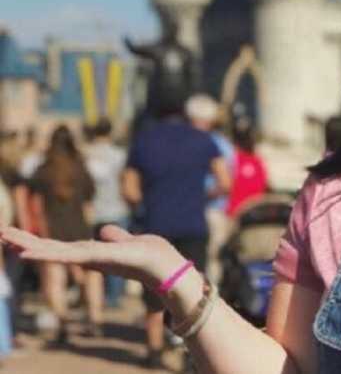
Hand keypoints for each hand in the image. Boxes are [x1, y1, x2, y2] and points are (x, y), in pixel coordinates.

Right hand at [0, 224, 183, 288]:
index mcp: (90, 252)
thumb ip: (115, 237)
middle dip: (25, 241)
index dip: (38, 242)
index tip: (16, 237)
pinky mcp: (98, 258)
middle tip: (0, 231)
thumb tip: (103, 231)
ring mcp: (90, 259)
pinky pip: (70, 255)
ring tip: (7, 240)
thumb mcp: (127, 241)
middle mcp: (86, 257)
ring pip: (54, 251)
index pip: (58, 246)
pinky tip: (30, 253)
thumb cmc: (148, 256)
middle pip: (50, 248)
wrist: (165, 267)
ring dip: (29, 246)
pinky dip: (48, 254)